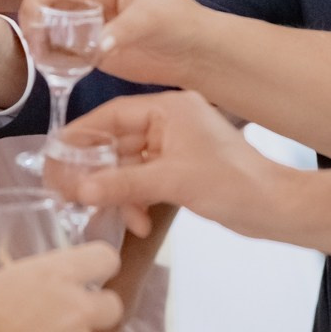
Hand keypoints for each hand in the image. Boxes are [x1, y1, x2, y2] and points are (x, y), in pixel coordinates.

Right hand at [21, 0, 218, 87]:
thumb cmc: (179, 23)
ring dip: (41, 41)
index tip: (30, 14)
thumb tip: (95, 48)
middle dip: (35, 19)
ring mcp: (91, 27)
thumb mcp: (151, 19)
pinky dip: (54, 59)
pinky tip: (50, 68)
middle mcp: (92, 0)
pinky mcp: (94, 52)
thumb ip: (121, 31)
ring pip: (53, 29)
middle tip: (31, 41)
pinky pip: (65, 53)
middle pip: (50, 4)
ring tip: (38, 57)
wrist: (196, 54)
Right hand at [67, 91, 286, 237]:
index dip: (83, 136)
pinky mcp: (182, 170)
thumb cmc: (231, 183)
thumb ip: (122, 183)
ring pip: (130, 167)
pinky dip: (138, 200)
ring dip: (120, 193)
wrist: (273, 207)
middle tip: (71, 193)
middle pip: (118, 143)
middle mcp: (171, 122)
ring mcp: (177, 147)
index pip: (114, 115)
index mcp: (170, 108)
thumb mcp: (170, 181)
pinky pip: (145, 181)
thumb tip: (79, 189)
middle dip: (98, 172)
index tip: (57, 156)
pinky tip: (139, 223)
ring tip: (116, 217)